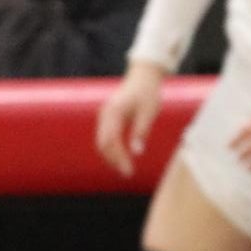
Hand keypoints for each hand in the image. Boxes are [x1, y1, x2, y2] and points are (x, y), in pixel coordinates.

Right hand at [96, 60, 166, 175]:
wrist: (143, 76)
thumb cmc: (148, 92)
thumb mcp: (149, 111)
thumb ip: (141, 131)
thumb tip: (137, 152)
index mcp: (114, 112)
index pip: (111, 141)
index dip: (118, 158)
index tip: (128, 170)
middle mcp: (105, 115)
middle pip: (102, 144)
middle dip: (113, 160)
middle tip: (127, 173)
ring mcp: (104, 116)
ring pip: (102, 142)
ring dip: (111, 156)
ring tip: (125, 168)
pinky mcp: (107, 118)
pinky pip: (105, 137)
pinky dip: (111, 149)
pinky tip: (122, 156)